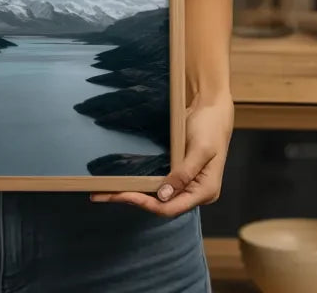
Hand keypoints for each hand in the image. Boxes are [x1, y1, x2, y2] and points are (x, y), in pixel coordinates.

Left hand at [89, 92, 233, 217]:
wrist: (212, 108)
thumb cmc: (210, 127)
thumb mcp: (200, 149)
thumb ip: (184, 173)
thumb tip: (164, 195)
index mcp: (205, 191)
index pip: (171, 208)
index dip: (146, 204)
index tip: (123, 195)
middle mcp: (196, 192)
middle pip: (162, 205)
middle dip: (134, 200)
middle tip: (104, 195)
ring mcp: (187, 183)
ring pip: (158, 196)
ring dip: (135, 194)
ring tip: (109, 191)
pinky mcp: (179, 172)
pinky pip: (159, 183)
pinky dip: (143, 184)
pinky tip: (126, 181)